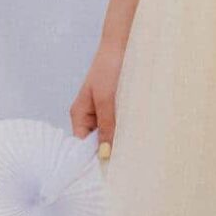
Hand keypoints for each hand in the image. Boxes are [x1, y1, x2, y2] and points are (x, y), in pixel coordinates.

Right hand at [70, 35, 124, 154]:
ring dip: (119, 138)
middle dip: (108, 149)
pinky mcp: (115, 106)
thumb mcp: (107, 99)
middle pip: (95, 141)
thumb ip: (106, 126)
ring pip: (108, 132)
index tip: (107, 169)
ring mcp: (102, 111)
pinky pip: (118, 123)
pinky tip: (136, 135)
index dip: (92, 157)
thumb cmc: (109, 69)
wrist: (122, 45)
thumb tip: (105, 153)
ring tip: (132, 150)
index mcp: (79, 114)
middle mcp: (88, 115)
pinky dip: (125, 128)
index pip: (81, 145)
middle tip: (124, 162)